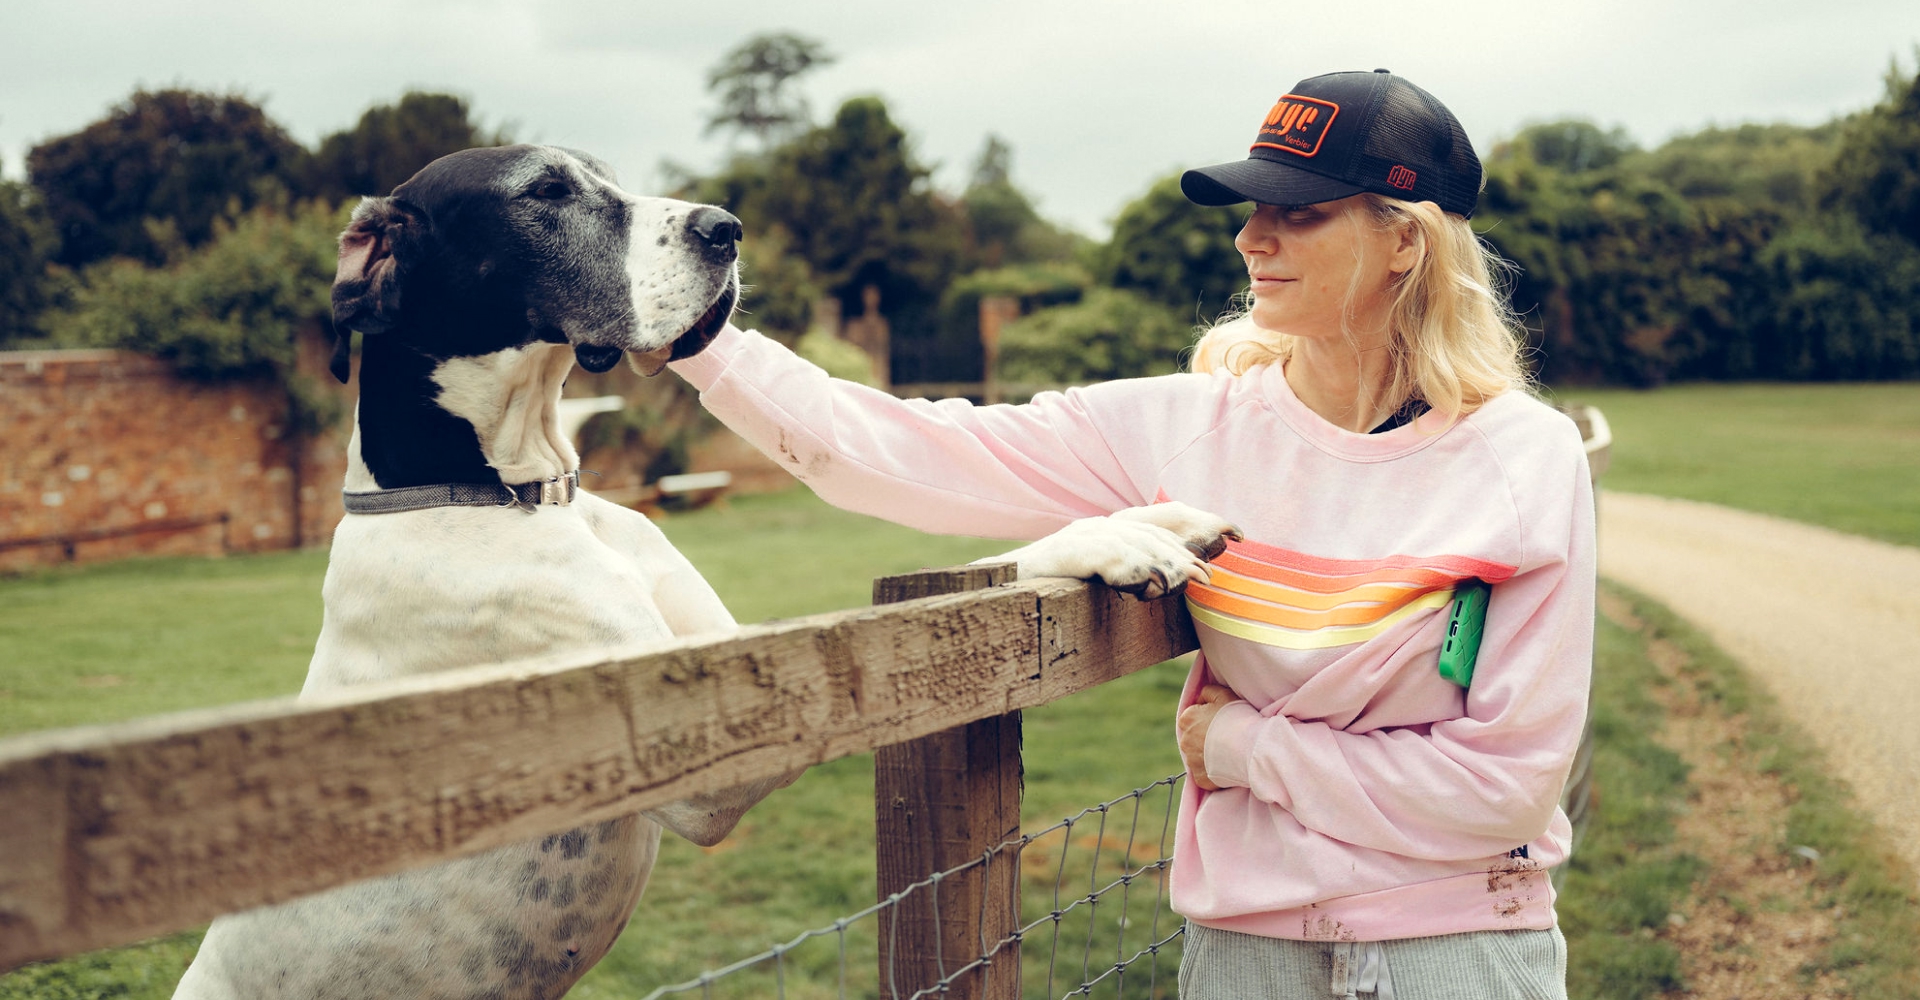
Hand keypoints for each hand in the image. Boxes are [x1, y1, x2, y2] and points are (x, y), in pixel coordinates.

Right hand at [988, 501, 1241, 599]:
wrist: (986, 608)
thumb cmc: (1045, 609)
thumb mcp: (1099, 596)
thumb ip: (1135, 585)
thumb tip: (1182, 591)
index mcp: (1108, 537)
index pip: (1161, 520)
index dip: (1200, 522)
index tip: (1236, 535)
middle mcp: (1092, 530)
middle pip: (1150, 528)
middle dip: (1187, 547)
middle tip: (1210, 574)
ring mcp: (1072, 540)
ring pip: (1128, 539)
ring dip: (1162, 560)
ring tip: (1184, 582)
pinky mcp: (1054, 557)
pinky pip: (1095, 554)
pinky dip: (1123, 565)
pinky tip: (1143, 583)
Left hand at [1177, 684, 1238, 790]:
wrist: (1249, 746)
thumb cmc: (1237, 718)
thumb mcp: (1223, 694)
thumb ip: (1207, 692)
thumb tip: (1200, 698)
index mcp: (1187, 719)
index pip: (1194, 717)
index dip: (1209, 718)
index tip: (1223, 722)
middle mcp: (1184, 740)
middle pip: (1194, 738)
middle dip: (1206, 738)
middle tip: (1227, 738)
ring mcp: (1191, 761)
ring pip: (1198, 757)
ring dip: (1209, 756)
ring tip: (1229, 753)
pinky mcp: (1200, 778)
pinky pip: (1204, 775)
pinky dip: (1213, 773)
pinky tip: (1227, 767)